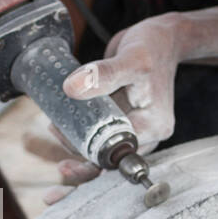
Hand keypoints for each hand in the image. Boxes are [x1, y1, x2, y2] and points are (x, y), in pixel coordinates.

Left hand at [25, 11, 181, 203]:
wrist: (162, 39)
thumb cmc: (152, 47)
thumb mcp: (131, 59)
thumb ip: (103, 74)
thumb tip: (71, 88)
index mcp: (154, 125)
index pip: (120, 153)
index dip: (92, 162)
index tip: (67, 166)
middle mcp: (146, 133)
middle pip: (113, 162)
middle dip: (84, 171)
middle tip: (58, 179)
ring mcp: (134, 128)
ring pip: (105, 154)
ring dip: (79, 155)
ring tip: (55, 142)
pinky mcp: (122, 120)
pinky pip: (100, 138)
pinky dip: (82, 143)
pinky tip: (62, 142)